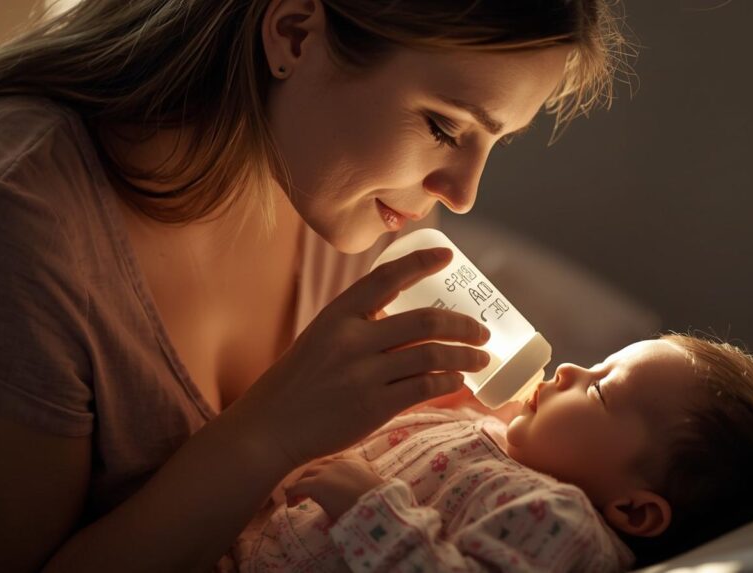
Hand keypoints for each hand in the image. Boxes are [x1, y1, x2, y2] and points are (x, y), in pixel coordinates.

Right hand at [249, 247, 490, 467]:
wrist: (270, 426)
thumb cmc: (300, 381)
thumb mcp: (321, 337)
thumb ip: (359, 325)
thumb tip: (412, 322)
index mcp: (337, 314)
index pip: (386, 277)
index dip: (421, 263)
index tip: (449, 257)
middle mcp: (351, 339)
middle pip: (425, 321)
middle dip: (463, 325)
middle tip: (482, 331)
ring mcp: (363, 374)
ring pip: (432, 355)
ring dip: (465, 356)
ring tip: (480, 359)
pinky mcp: (372, 407)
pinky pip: (424, 388)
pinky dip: (448, 383)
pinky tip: (457, 383)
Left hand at [284, 451, 383, 520]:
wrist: (375, 507)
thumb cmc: (377, 501)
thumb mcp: (373, 485)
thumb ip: (363, 482)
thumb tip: (356, 492)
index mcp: (354, 461)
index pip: (336, 458)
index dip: (327, 468)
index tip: (324, 477)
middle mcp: (338, 463)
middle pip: (317, 466)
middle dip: (310, 477)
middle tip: (305, 491)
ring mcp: (326, 472)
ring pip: (305, 475)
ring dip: (299, 485)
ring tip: (296, 498)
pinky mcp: (316, 484)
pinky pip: (297, 487)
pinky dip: (292, 494)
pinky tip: (291, 504)